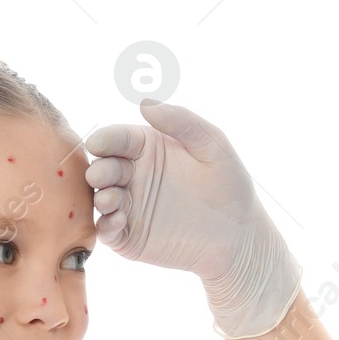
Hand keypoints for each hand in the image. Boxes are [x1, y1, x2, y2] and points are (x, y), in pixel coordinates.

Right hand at [83, 101, 301, 338]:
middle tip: (101, 175)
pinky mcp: (128, 236)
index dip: (105, 139)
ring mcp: (128, 206)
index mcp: (146, 148)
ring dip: (100, 197)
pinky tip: (118, 221)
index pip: (118, 138)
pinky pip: (108, 230)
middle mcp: (132, 175)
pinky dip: (106, 226)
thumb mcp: (213, 146)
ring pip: (101, 198)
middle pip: (103, 167)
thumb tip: (145, 103)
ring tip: (110, 199)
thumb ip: (182, 122)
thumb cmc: (230, 185)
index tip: (99, 142)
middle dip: (99, 169)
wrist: (239, 236)